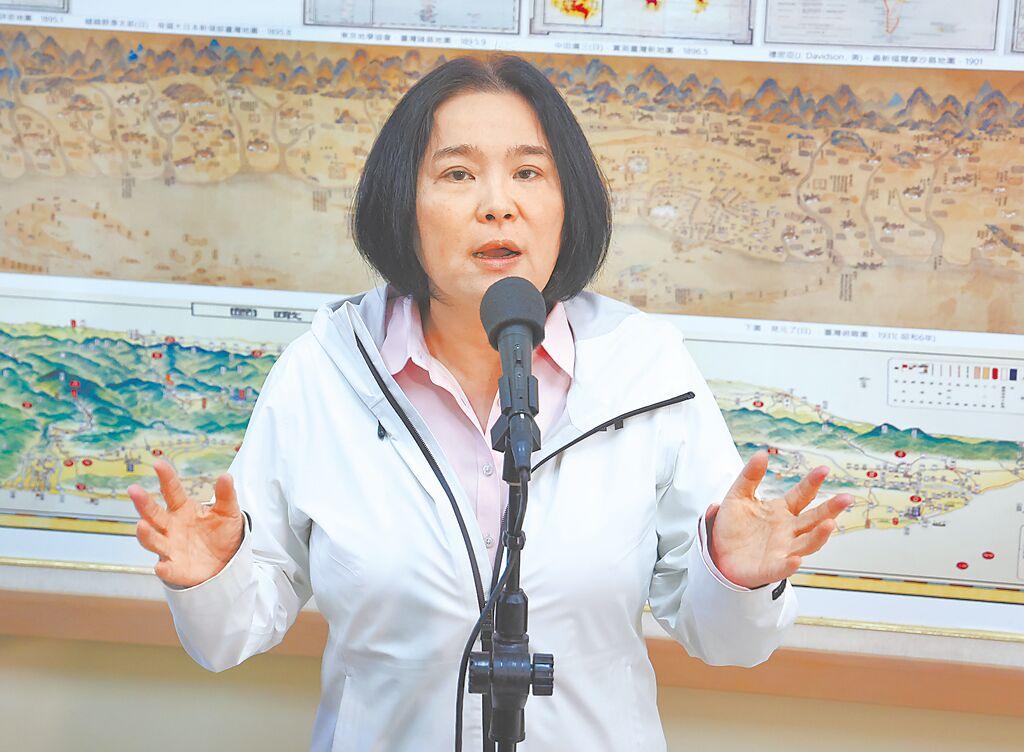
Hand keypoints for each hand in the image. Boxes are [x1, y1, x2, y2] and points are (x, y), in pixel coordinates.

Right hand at [127, 460, 243, 587]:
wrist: (227, 561)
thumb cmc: (222, 533)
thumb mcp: (228, 512)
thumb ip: (225, 495)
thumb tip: (226, 476)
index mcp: (183, 509)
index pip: (171, 490)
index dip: (166, 477)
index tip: (158, 463)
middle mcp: (171, 526)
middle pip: (153, 513)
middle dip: (143, 503)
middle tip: (134, 490)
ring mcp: (170, 547)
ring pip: (153, 540)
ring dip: (146, 534)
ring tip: (141, 525)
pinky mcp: (175, 568)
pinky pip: (167, 569)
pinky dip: (164, 568)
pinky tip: (161, 567)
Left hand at [706, 450, 852, 588]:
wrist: (718, 553)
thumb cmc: (733, 526)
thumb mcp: (738, 496)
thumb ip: (750, 476)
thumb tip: (762, 453)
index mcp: (782, 511)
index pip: (802, 495)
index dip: (812, 483)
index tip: (823, 469)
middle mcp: (787, 530)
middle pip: (813, 519)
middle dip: (831, 509)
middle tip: (847, 498)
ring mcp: (782, 550)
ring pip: (806, 544)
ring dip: (818, 536)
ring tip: (829, 524)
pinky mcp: (770, 568)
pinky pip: (782, 567)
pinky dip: (789, 564)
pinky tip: (796, 560)